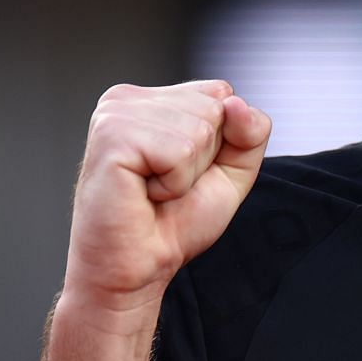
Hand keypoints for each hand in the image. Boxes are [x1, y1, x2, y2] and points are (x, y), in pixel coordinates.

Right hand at [61, 80, 271, 320]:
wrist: (138, 268)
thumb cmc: (172, 224)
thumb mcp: (230, 171)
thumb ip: (250, 131)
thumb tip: (235, 103)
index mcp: (151, 100)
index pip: (222, 93)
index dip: (221, 143)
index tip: (182, 172)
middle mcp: (128, 98)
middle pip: (214, 107)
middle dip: (204, 159)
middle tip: (166, 186)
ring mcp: (115, 113)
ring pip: (200, 129)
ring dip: (186, 174)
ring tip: (153, 191)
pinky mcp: (111, 136)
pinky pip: (179, 151)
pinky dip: (173, 183)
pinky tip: (144, 193)